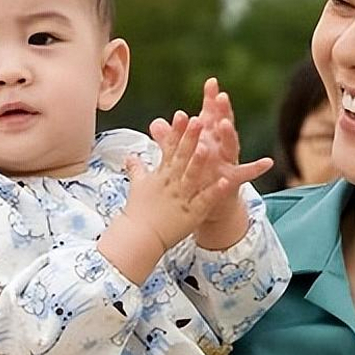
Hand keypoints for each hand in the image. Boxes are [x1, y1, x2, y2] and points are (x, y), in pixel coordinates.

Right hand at [124, 110, 229, 250]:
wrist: (137, 239)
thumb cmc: (138, 212)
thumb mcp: (137, 186)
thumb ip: (137, 168)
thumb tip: (129, 155)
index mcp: (161, 175)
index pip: (169, 149)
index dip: (176, 131)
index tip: (182, 114)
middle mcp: (171, 183)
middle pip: (181, 158)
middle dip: (190, 139)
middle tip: (198, 120)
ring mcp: (181, 198)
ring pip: (191, 176)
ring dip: (200, 162)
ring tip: (208, 146)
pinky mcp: (191, 214)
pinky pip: (204, 201)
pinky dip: (214, 191)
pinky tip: (225, 181)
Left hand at [150, 78, 272, 246]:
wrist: (206, 201)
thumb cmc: (196, 171)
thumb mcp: (180, 155)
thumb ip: (170, 139)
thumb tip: (156, 124)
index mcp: (207, 136)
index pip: (209, 112)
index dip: (211, 98)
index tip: (211, 81)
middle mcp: (219, 144)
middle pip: (222, 124)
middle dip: (222, 110)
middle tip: (221, 96)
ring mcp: (227, 160)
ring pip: (231, 145)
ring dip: (229, 134)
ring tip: (225, 124)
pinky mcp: (233, 177)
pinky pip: (246, 172)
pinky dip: (256, 168)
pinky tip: (267, 163)